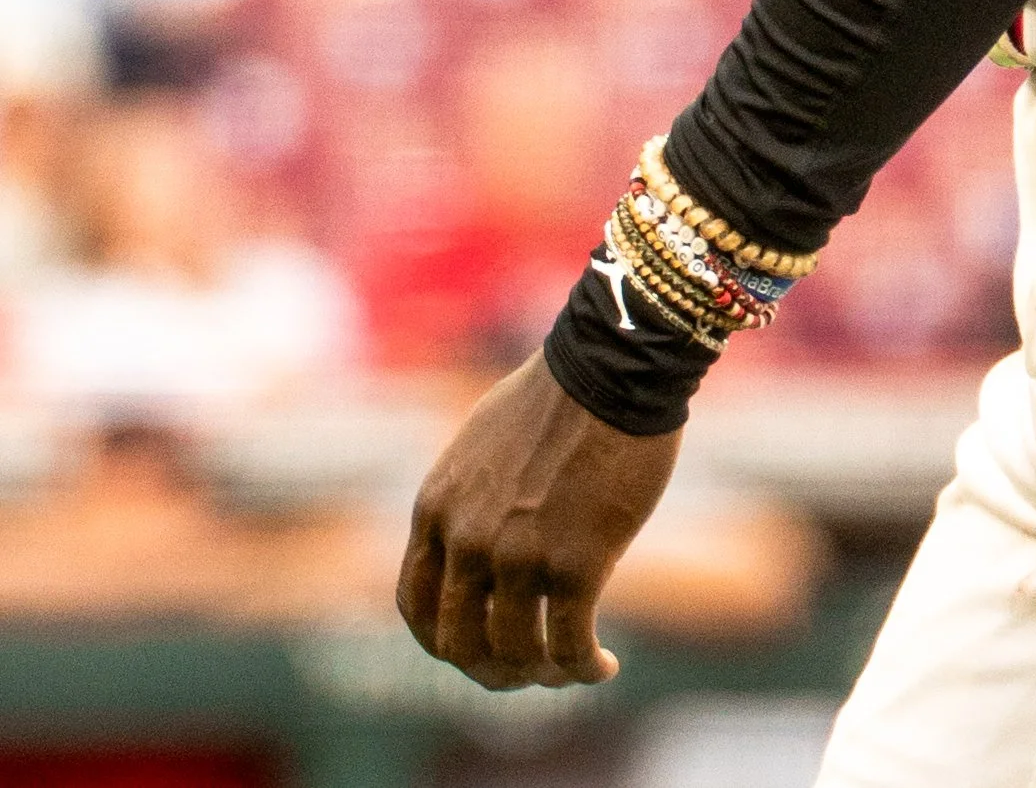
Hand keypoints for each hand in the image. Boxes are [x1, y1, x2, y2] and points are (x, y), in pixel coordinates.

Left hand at [397, 355, 680, 687]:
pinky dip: (584, 668)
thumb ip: (469, 500)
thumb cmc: (560, 394)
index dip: (444, 643)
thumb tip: (478, 548)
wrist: (615, 365)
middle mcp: (467, 540)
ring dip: (543, 674)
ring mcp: (518, 557)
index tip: (477, 650)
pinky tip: (603, 666)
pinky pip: (569, 645)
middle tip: (526, 672)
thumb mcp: (483, 445)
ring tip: (570, 668)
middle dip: (492, 669)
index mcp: (437, 508)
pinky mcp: (575, 564)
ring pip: (516, 653)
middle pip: (460, 644)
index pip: (416, 607)